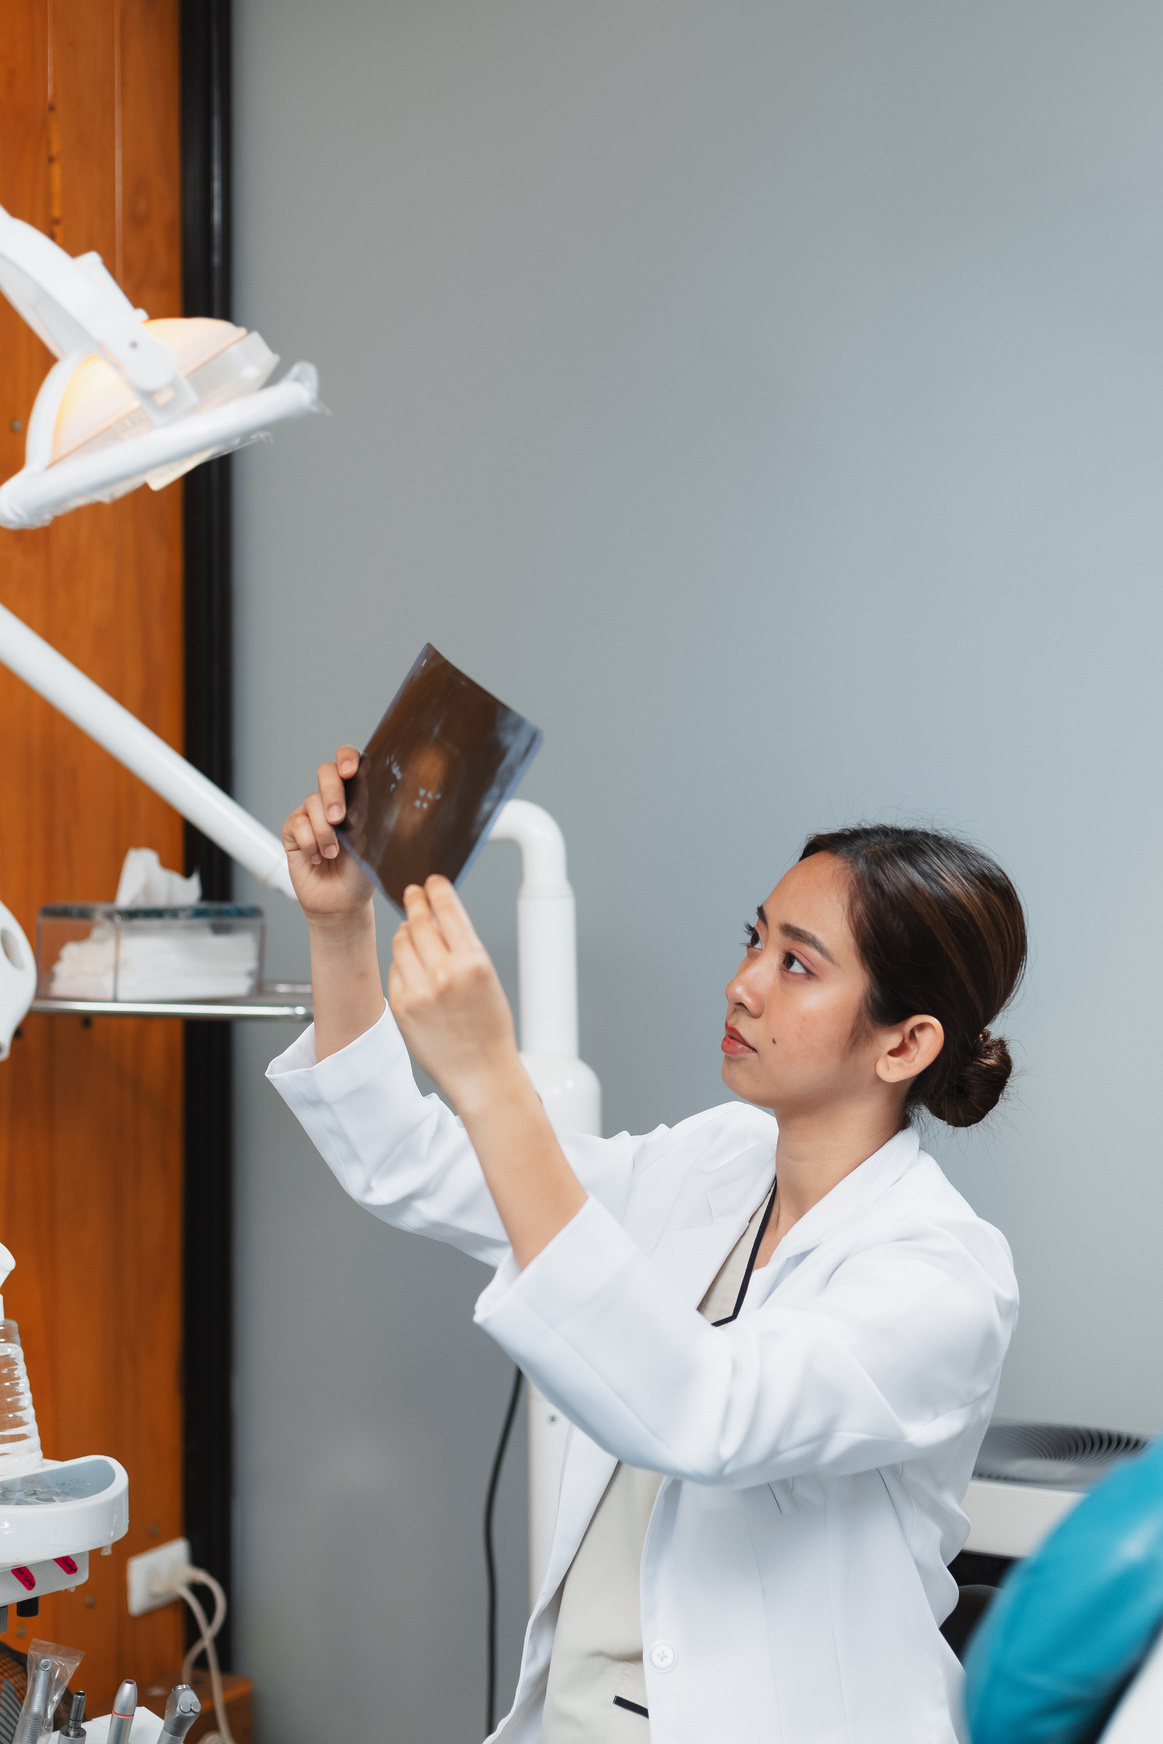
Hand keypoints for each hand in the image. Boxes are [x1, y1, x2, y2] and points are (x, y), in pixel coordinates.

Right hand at [283, 746, 374, 922]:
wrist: (342, 903)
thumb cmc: (360, 874)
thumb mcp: (370, 842)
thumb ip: (361, 814)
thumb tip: (356, 790)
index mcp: (357, 798)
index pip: (353, 764)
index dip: (349, 758)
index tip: (352, 770)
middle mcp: (332, 802)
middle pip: (326, 772)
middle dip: (332, 792)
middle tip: (339, 818)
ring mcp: (310, 815)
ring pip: (312, 802)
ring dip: (325, 832)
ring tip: (332, 853)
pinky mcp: (292, 832)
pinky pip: (297, 824)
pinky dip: (309, 844)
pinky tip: (317, 858)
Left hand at [388, 877, 521, 1108]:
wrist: (481, 1072)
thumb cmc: (490, 1026)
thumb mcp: (487, 976)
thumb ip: (463, 944)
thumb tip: (438, 912)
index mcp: (473, 962)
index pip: (447, 908)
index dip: (437, 889)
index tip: (432, 881)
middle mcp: (444, 973)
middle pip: (418, 921)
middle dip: (415, 903)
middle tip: (412, 893)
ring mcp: (418, 991)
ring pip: (400, 942)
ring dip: (406, 932)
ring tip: (413, 934)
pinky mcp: (400, 1007)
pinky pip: (394, 970)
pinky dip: (402, 964)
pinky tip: (413, 970)